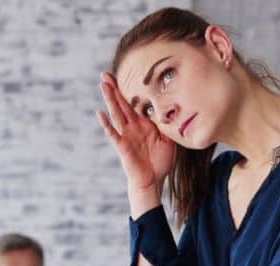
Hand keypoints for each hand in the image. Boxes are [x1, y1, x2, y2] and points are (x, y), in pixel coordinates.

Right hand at [96, 72, 174, 202]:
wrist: (153, 180)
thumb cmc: (161, 160)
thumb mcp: (169, 137)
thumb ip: (169, 123)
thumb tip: (179, 107)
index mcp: (143, 123)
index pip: (135, 101)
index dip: (130, 88)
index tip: (127, 72)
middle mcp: (132, 126)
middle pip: (122, 103)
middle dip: (114, 88)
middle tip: (105, 73)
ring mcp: (126, 135)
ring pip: (116, 113)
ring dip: (109, 99)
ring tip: (102, 85)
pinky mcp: (122, 146)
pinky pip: (113, 133)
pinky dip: (106, 123)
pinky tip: (100, 113)